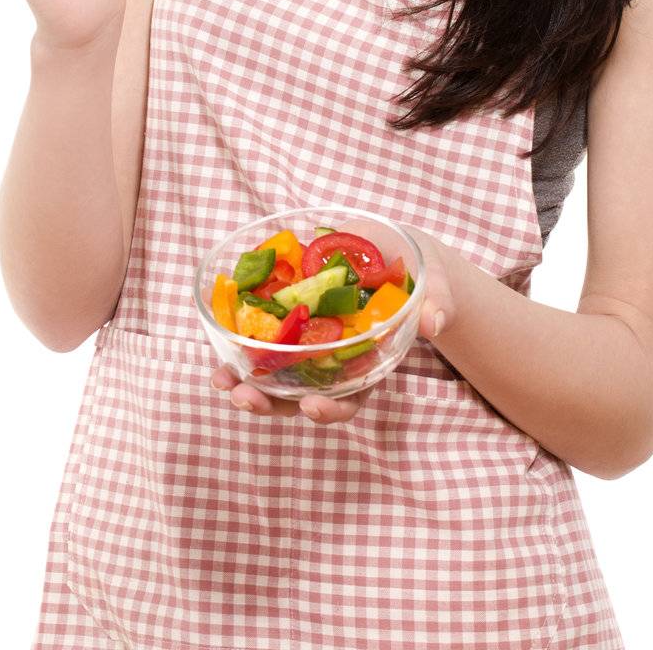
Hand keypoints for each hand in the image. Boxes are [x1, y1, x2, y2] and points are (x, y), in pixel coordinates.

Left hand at [210, 223, 457, 422]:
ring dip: (245, 381)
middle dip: (271, 403)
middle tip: (245, 398)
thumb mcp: (433, 284)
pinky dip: (237, 341)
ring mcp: (308, 340)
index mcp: (368, 363)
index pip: (350, 398)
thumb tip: (435, 320)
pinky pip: (261, 334)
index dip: (331, 409)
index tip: (312, 407)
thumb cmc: (418, 271)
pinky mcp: (289, 314)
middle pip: (301, 395)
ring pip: (275, 373)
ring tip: (219, 381)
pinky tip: (216, 340)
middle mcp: (333, 360)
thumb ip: (436, 302)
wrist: (393, 243)